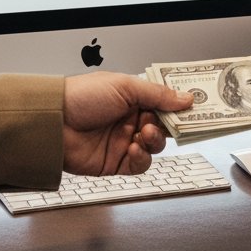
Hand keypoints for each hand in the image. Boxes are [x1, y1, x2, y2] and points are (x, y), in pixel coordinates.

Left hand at [63, 73, 192, 175]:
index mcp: (132, 98)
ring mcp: (123, 141)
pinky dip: (142, 157)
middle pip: (164, 126)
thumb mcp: (124, 86)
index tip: (196, 108)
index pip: (164, 103)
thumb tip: (185, 98)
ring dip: (155, 140)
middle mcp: (129, 119)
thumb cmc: (80, 97)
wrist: (53, 122)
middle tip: (178, 123)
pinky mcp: (115, 162)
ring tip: (145, 132)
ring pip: (154, 146)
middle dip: (171, 125)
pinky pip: (140, 164)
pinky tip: (134, 148)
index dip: (179, 106)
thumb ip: (157, 94)